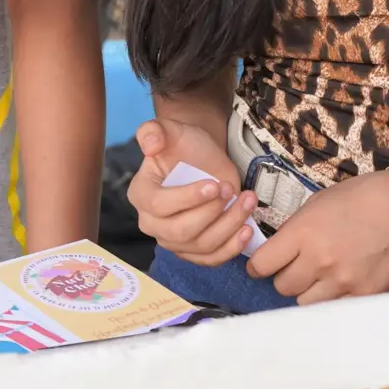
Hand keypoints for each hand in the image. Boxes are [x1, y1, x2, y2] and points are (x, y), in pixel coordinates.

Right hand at [127, 119, 255, 266]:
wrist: (202, 158)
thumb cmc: (184, 145)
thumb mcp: (170, 129)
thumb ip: (154, 131)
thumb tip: (150, 145)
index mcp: (141, 194)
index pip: (160, 205)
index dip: (189, 198)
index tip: (214, 185)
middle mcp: (152, 223)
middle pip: (181, 231)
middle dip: (212, 213)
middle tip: (230, 189)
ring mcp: (173, 241)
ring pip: (201, 246)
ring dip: (229, 226)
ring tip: (247, 201)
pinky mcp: (193, 251)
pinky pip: (211, 259)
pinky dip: (231, 248)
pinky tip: (246, 230)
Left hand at [247, 169, 388, 304]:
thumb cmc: (359, 199)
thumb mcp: (316, 204)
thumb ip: (294, 230)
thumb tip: (277, 251)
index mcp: (303, 233)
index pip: (262, 265)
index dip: (259, 265)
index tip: (264, 264)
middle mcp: (319, 261)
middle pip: (281, 286)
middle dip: (285, 276)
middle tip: (297, 266)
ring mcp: (341, 281)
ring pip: (304, 302)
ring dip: (307, 290)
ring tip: (321, 275)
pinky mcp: (362, 294)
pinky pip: (332, 307)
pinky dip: (331, 297)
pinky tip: (340, 281)